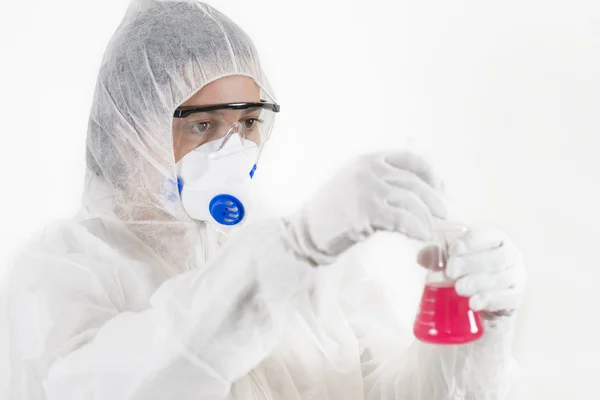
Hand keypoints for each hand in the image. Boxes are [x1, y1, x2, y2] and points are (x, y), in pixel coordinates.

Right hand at [283, 151, 447, 264]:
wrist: (307, 230)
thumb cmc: (332, 212)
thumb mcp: (355, 185)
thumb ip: (381, 181)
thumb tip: (418, 191)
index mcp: (367, 160)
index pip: (408, 158)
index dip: (428, 173)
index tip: (438, 187)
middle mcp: (369, 170)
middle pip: (413, 182)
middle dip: (432, 199)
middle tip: (443, 213)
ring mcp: (367, 189)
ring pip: (410, 201)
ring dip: (425, 217)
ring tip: (430, 229)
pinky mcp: (366, 211)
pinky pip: (402, 219)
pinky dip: (415, 228)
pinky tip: (421, 236)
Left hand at [419, 229, 526, 318]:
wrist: (486, 304)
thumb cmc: (468, 273)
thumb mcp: (452, 261)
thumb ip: (437, 257)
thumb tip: (422, 258)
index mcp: (496, 240)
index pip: (488, 236)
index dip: (471, 243)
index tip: (452, 252)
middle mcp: (511, 256)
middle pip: (497, 258)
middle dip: (472, 264)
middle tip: (451, 273)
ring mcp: (517, 277)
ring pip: (502, 278)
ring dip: (479, 283)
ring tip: (460, 289)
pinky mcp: (516, 297)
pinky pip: (508, 298)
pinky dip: (490, 300)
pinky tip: (474, 303)